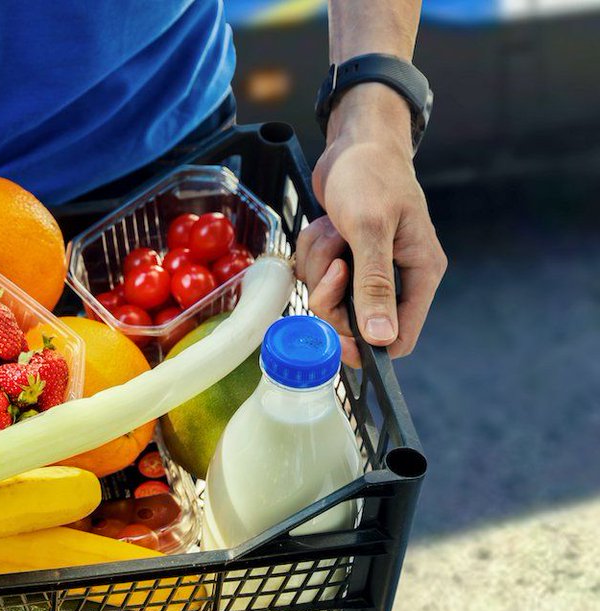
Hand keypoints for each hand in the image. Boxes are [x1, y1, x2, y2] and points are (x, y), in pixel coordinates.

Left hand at [297, 83, 446, 366]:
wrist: (355, 140)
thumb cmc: (370, 175)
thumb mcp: (371, 228)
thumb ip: (375, 284)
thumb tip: (380, 337)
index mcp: (420, 273)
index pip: (400, 337)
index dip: (366, 346)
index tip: (335, 340)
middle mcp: (398, 275)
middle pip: (355, 321)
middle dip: (332, 294)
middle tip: (332, 264)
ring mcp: (368, 267)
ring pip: (330, 296)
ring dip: (320, 264)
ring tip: (334, 229)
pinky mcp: (344, 257)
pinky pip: (317, 274)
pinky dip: (313, 251)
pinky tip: (326, 224)